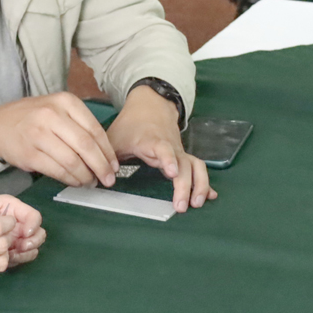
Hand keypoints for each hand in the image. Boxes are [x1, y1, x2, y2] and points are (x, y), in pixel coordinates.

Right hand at [0, 93, 119, 187]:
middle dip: (101, 167)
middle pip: (86, 146)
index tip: (114, 166)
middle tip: (108, 180)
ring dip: (85, 176)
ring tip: (90, 182)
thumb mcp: (56, 109)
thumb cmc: (32, 118)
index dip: (107, 151)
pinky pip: (57, 171)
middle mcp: (51, 115)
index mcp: (64, 101)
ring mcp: (39, 134)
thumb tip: (105, 154)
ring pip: (72, 161)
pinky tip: (75, 182)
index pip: (94, 129)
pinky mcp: (30, 154)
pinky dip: (70, 180)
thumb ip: (79, 125)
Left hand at [107, 86, 217, 212]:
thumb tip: (102, 179)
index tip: (171, 173)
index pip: (162, 149)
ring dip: (199, 185)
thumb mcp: (114, 138)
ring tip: (197, 204)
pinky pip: (198, 169)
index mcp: (151, 141)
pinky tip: (210, 196)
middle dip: (184, 186)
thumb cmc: (130, 125)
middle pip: (183, 164)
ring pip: (196, 166)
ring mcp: (180, 152)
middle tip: (181, 206)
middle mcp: (170, 147)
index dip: (168, 160)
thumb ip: (107, 158)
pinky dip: (205, 182)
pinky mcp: (184, 156)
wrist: (151, 105)